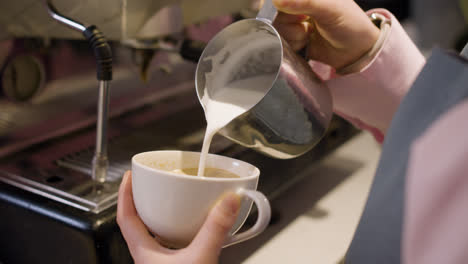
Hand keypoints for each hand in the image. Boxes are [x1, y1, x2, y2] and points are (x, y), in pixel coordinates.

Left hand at [117, 171, 240, 263]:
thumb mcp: (200, 259)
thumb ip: (215, 229)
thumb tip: (228, 202)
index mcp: (145, 252)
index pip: (125, 217)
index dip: (124, 194)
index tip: (129, 175)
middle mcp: (150, 257)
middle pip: (140, 221)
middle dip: (146, 199)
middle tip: (154, 183)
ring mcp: (163, 262)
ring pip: (158, 232)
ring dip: (165, 214)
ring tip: (176, 199)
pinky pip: (176, 241)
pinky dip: (184, 229)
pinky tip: (198, 226)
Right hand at [272, 0, 379, 69]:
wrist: (356, 53)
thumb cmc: (350, 24)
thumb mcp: (330, 8)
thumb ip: (305, 1)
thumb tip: (277, 0)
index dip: (283, 5)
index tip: (299, 15)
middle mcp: (298, 5)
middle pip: (275, 13)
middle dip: (290, 22)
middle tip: (306, 23)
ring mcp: (295, 23)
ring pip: (277, 28)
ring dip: (293, 35)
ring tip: (308, 35)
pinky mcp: (293, 40)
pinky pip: (281, 42)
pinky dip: (293, 45)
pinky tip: (306, 43)